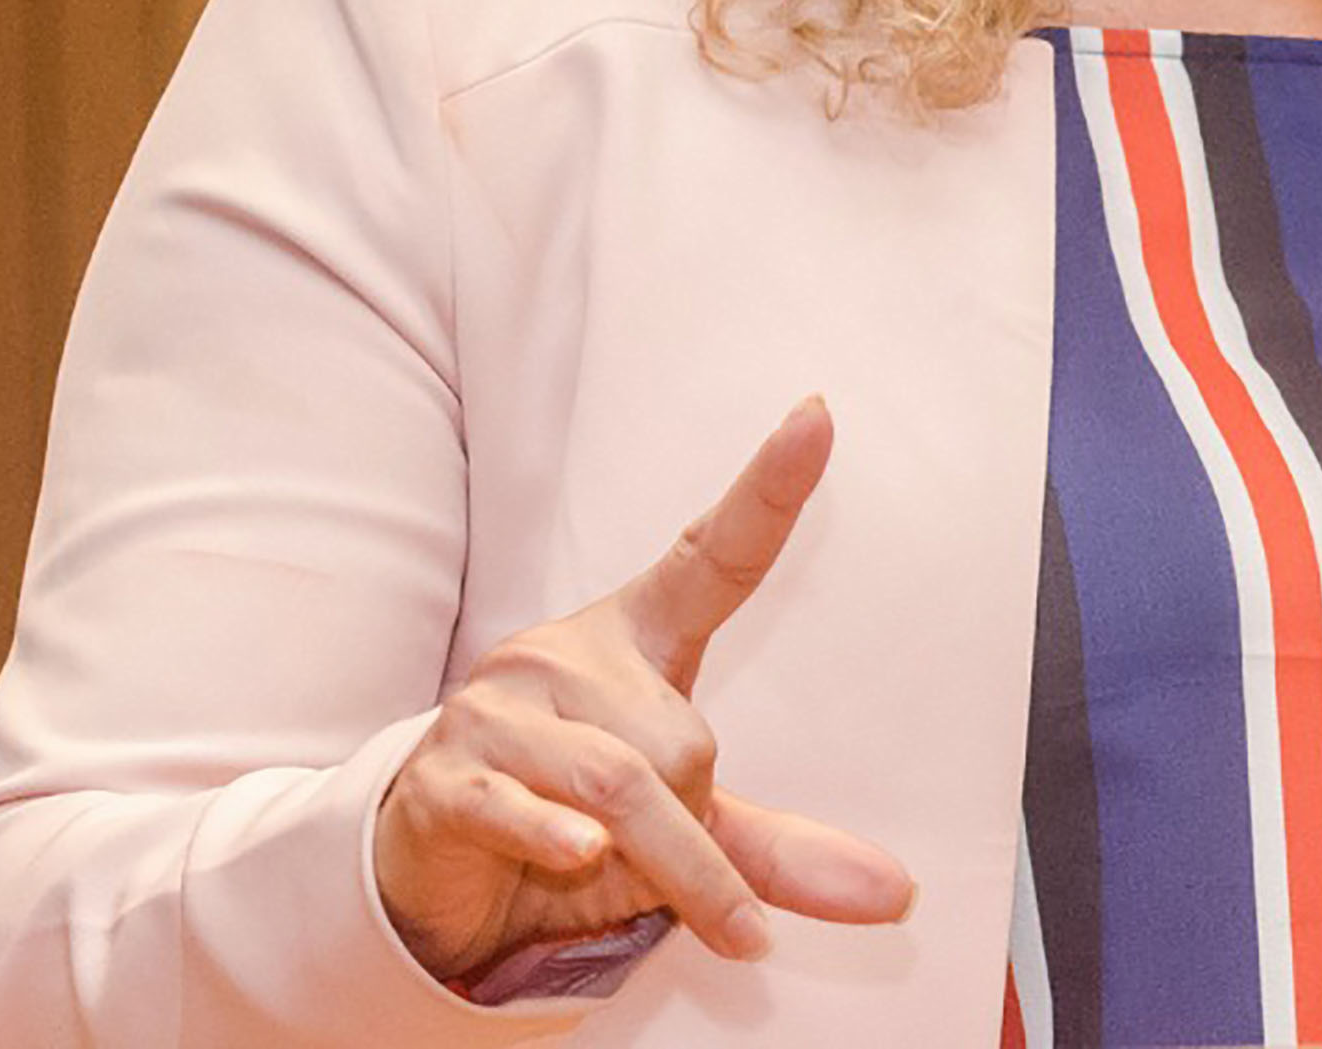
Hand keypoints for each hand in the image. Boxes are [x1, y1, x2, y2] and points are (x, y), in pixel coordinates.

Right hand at [374, 397, 915, 982]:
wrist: (426, 881)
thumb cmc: (570, 832)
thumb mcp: (682, 834)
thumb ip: (773, 855)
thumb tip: (896, 897)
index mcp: (630, 640)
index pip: (712, 556)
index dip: (768, 489)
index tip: (819, 413)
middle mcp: (560, 654)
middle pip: (680, 740)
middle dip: (696, 832)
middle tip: (669, 871)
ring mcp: (496, 710)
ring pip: (619, 782)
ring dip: (669, 866)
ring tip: (664, 907)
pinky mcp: (444, 778)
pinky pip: (522, 806)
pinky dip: (562, 842)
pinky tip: (579, 858)